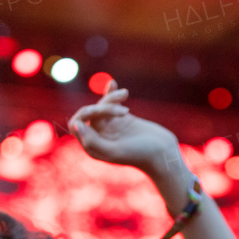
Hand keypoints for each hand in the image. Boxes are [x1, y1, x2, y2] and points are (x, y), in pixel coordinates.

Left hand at [68, 82, 187, 191]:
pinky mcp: (122, 118)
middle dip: (103, 107)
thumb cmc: (140, 155)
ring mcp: (110, 127)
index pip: (77, 125)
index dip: (85, 115)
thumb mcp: (115, 150)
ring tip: (125, 95)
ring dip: (111, 98)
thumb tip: (76, 124)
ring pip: (101, 105)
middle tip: (124, 111)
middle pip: (89, 113)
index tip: (99, 111)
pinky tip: (113, 83)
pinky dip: (111, 93)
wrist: (163, 153)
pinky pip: (111, 103)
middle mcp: (98, 137)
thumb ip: (93, 141)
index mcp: (92, 147)